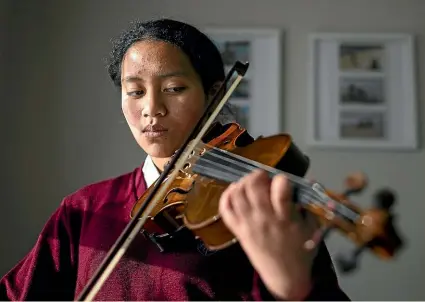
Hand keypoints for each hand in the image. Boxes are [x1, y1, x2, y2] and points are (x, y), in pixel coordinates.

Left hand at [219, 169, 318, 299]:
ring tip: (250, 183)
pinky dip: (226, 196)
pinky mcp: (238, 231)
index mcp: (285, 218)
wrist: (285, 277)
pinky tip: (235, 191)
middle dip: (258, 175)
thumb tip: (306, 183)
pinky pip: (226, 210)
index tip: (284, 182)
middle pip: (253, 186)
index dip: (282, 179)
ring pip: (238, 194)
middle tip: (263, 176)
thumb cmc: (301, 251)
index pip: (280, 188)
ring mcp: (248, 224)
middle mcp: (264, 218)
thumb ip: (308, 206)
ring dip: (243, 183)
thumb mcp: (312, 228)